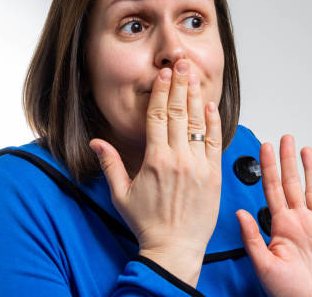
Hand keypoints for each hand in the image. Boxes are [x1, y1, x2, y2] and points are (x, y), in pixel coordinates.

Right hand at [89, 59, 222, 286]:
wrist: (174, 248)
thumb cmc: (148, 223)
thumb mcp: (121, 194)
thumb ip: (110, 164)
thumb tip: (95, 142)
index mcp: (155, 160)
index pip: (157, 116)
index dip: (160, 92)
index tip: (162, 74)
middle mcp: (178, 159)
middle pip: (178, 112)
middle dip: (179, 84)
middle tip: (180, 63)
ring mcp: (198, 166)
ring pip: (198, 123)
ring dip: (196, 97)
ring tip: (194, 76)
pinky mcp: (213, 175)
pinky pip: (216, 143)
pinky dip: (214, 123)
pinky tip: (211, 106)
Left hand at [236, 135, 311, 296]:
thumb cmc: (287, 292)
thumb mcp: (263, 264)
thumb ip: (252, 237)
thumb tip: (239, 212)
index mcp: (280, 225)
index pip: (272, 188)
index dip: (268, 166)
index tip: (265, 146)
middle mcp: (298, 222)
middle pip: (293, 183)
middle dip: (288, 160)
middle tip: (286, 138)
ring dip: (311, 170)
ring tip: (306, 150)